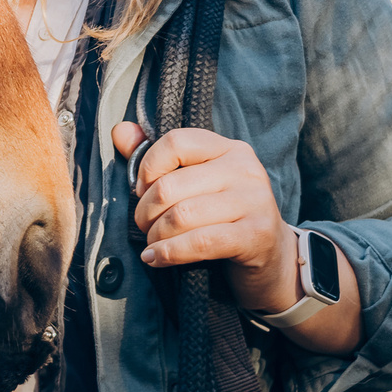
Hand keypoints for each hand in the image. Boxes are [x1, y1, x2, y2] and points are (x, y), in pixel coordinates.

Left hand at [114, 122, 360, 352]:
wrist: (272, 260)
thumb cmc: (224, 218)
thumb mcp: (194, 184)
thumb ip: (157, 158)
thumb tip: (120, 131)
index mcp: (229, 148)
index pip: (176, 142)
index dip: (148, 167)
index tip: (141, 190)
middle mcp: (245, 168)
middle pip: (171, 185)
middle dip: (146, 211)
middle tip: (143, 226)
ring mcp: (254, 201)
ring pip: (182, 215)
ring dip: (156, 235)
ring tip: (151, 244)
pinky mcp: (256, 234)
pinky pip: (200, 242)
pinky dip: (169, 253)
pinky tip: (155, 258)